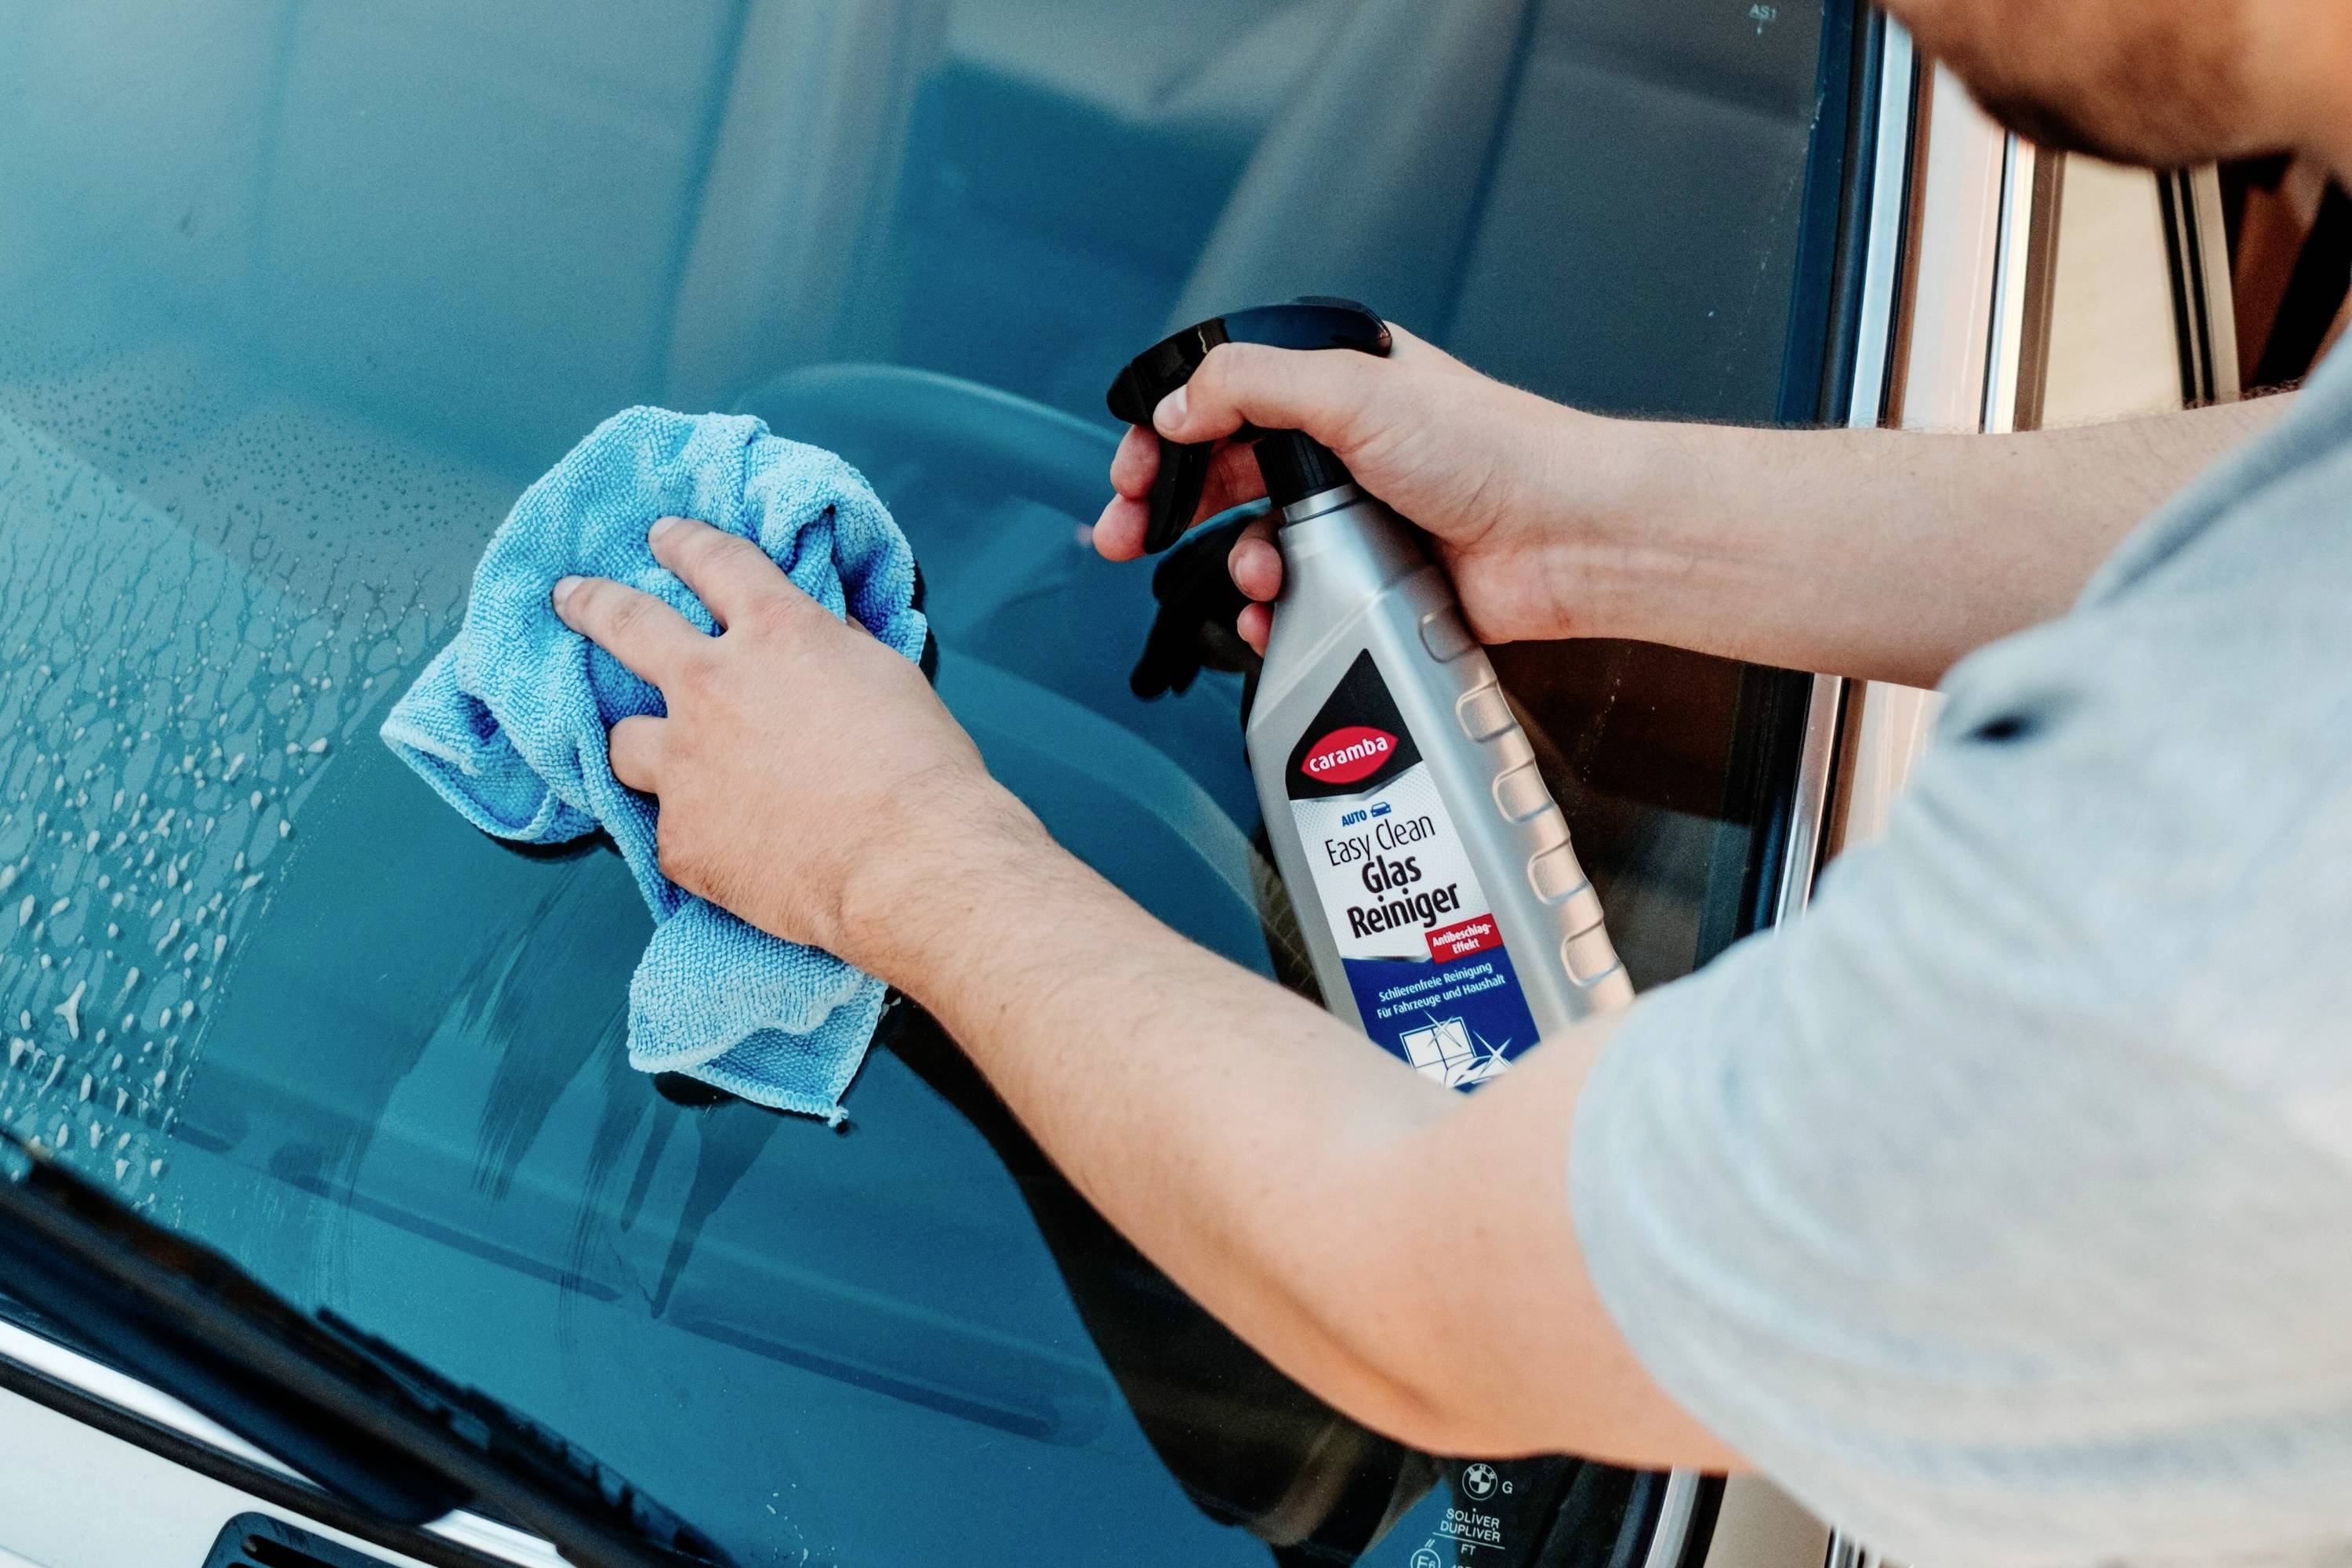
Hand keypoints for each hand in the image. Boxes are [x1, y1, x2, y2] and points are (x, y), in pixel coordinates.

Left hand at [552, 516, 1043, 971]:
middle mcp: (713, 686)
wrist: (909, 864)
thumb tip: (826, 635)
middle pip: (627, 623)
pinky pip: (670, 825)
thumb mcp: (889, 677)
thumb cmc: (921, 771)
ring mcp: (686, 764)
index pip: (714, 562)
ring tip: (644, 750)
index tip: (664, 537)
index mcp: (778, 634)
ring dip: (636, 740)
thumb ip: (839, 647)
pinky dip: (695, 829)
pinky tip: (726, 844)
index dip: (685, 543)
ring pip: (623, 739)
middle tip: (571, 597)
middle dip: (593, 603)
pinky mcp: (680, 837)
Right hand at [1092, 322, 1620, 651]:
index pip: (1222, 394)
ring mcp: (1351, 510)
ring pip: (1250, 538)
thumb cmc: (1495, 451)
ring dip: (1232, 563)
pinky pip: (1290, 593)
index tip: (1131, 469)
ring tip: (1249, 577)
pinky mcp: (1367, 572)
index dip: (1166, 431)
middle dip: (1166, 504)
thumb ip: (1251, 387)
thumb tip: (1178, 406)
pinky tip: (1271, 613)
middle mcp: (1342, 441)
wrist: (1565, 537)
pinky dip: (1268, 610)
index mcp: (1337, 378)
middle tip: (1122, 535)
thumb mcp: (1355, 389)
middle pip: (1220, 469)